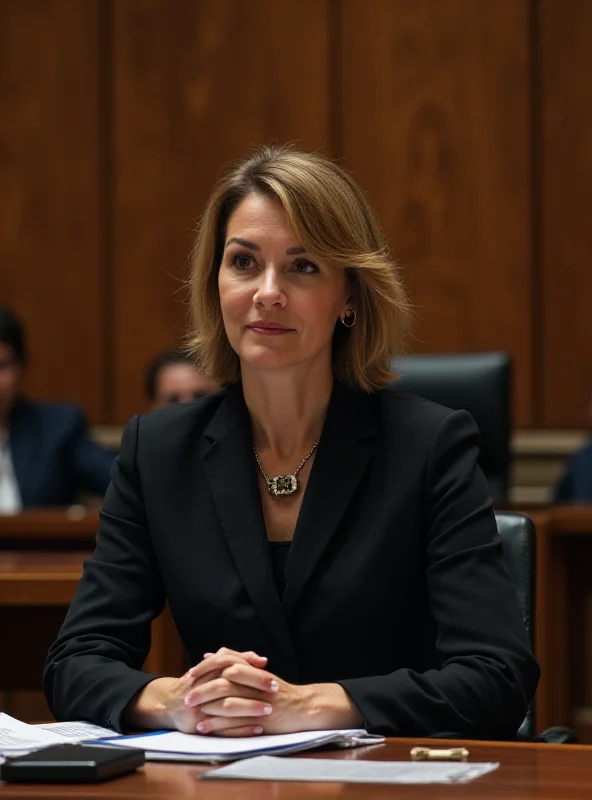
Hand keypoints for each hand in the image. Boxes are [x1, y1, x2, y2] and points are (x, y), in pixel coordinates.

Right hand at [124, 648, 266, 733]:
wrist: (170, 702)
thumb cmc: (199, 682)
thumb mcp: (215, 666)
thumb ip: (238, 659)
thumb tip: (262, 660)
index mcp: (208, 670)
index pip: (231, 665)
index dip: (253, 672)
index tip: (273, 679)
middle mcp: (202, 686)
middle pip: (230, 685)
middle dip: (254, 688)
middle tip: (275, 691)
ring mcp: (200, 707)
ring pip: (226, 707)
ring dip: (249, 709)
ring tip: (269, 710)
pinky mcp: (198, 725)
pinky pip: (222, 728)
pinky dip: (241, 729)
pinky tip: (257, 728)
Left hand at [185, 656, 362, 735]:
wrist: (305, 707)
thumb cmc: (280, 691)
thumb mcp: (258, 673)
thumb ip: (236, 662)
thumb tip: (211, 654)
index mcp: (255, 670)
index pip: (227, 661)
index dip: (207, 667)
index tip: (191, 673)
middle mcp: (256, 684)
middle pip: (224, 680)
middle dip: (202, 687)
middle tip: (186, 693)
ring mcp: (258, 702)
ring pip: (228, 701)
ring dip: (207, 706)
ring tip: (191, 710)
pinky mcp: (260, 720)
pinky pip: (236, 722)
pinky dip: (218, 725)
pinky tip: (204, 727)